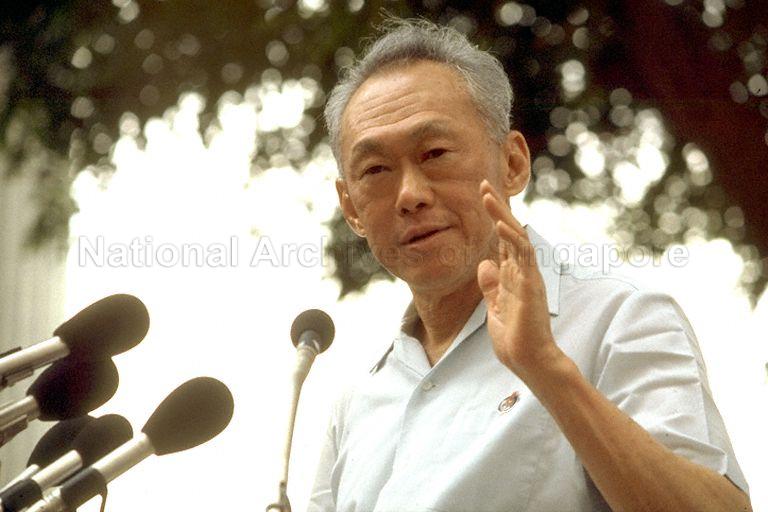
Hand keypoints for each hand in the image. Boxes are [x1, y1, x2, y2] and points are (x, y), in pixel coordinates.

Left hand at [476, 179, 561, 377]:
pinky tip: (499, 224)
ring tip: (487, 195)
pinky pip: (523, 256)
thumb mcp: (495, 308)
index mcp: (512, 275)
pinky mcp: (532, 285)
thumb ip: (491, 286)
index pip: (502, 240)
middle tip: (483, 184)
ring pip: (516, 237)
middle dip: (496, 207)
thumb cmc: (515, 339)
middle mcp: (522, 271)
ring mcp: (528, 276)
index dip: (493, 218)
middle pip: (509, 231)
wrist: (529, 360)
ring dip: (501, 215)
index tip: (482, 197)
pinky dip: (511, 238)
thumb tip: (484, 264)